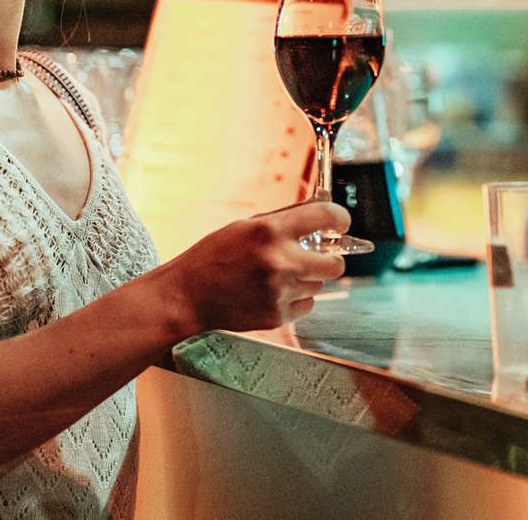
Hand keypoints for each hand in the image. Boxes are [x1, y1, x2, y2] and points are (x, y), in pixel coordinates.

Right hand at [156, 201, 350, 333]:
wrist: (187, 295)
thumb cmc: (215, 256)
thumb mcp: (246, 226)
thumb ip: (285, 219)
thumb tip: (321, 212)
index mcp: (270, 231)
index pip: (326, 215)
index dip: (340, 218)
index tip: (340, 223)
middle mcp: (279, 261)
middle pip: (336, 264)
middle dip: (332, 259)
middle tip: (321, 257)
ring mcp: (279, 292)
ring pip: (319, 286)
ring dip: (307, 280)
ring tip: (279, 276)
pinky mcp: (277, 316)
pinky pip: (306, 306)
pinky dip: (296, 299)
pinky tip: (272, 293)